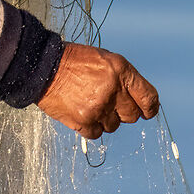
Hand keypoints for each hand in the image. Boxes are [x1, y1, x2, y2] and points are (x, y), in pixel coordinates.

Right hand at [37, 43, 158, 137]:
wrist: (43, 68)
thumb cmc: (75, 62)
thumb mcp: (106, 60)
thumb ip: (124, 79)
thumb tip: (140, 101)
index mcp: (121, 71)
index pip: (148, 97)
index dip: (150, 108)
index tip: (147, 112)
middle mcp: (113, 90)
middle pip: (132, 115)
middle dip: (124, 112)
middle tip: (110, 104)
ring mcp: (98, 107)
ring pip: (114, 125)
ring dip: (106, 119)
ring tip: (91, 104)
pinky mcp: (83, 121)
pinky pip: (98, 133)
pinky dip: (92, 127)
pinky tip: (82, 113)